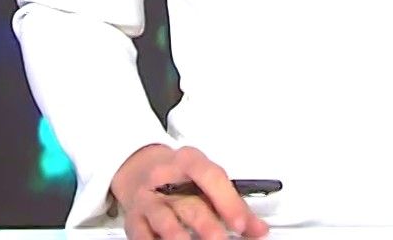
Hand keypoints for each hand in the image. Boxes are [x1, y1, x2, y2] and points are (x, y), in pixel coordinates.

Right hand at [111, 144, 270, 239]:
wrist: (138, 166)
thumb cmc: (178, 174)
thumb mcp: (205, 177)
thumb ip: (233, 203)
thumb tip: (258, 228)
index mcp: (188, 161)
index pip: (210, 177)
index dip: (227, 202)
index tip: (241, 224)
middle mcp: (164, 178)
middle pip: (189, 205)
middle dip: (207, 227)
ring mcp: (147, 199)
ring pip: (165, 220)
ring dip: (180, 238)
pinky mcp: (134, 217)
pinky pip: (143, 234)